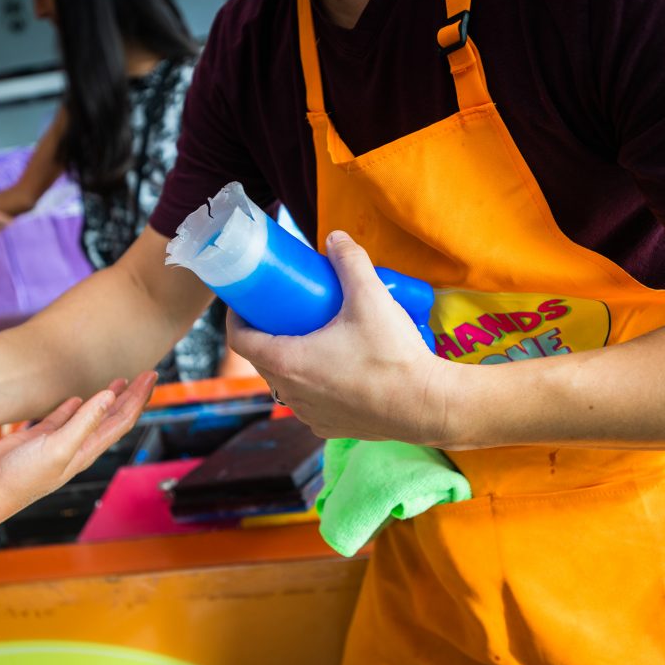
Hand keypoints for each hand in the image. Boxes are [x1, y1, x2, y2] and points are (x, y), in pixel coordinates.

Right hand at [0, 371, 156, 520]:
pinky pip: (63, 418)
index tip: (151, 376)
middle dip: (132, 395)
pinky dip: (75, 406)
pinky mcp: (39, 438)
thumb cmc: (20, 478)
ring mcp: (59, 442)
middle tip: (147, 374)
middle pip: (113, 416)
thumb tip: (109, 396)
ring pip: (91, 416)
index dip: (139, 398)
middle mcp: (78, 446)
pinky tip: (79, 396)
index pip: (122, 419)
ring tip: (121, 381)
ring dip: (108, 399)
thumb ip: (84, 422)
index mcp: (87, 449)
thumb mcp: (58, 448)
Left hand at [227, 231, 449, 443]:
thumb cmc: (394, 356)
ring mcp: (309, 414)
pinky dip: (310, 384)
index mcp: (288, 363)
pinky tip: (329, 368)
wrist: (427, 406)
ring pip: (285, 383)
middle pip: (263, 360)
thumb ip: (351, 261)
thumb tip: (335, 237)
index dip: (237, 317)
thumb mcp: (370, 298)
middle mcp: (291, 393)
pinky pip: (308, 402)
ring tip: (308, 336)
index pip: (241, 340)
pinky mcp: (329, 427)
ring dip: (289, 360)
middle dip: (266, 334)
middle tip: (283, 310)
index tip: (246, 301)